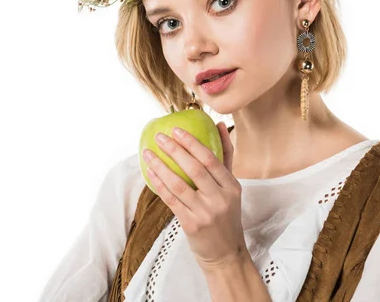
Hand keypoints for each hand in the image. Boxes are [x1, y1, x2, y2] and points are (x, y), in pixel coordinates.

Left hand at [141, 121, 247, 270]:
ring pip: (179, 184)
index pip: (211, 159)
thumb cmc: (226, 215)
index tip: (177, 130)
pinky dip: (159, 185)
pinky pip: (171, 200)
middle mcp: (220, 199)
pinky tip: (150, 173)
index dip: (192, 143)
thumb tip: (218, 125)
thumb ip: (225, 158)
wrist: (225, 253)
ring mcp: (206, 213)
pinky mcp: (191, 224)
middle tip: (160, 137)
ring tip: (148, 153)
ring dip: (161, 166)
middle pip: (195, 169)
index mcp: (232, 187)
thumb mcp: (230, 188)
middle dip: (175, 150)